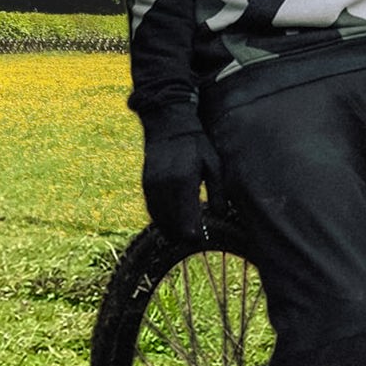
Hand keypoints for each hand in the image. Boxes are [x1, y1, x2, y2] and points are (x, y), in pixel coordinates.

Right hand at [139, 105, 217, 242]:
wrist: (169, 124)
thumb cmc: (196, 144)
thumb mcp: (213, 165)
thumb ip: (217, 191)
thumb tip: (220, 215)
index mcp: (184, 182)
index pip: (186, 219)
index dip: (192, 234)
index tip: (200, 241)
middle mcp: (164, 186)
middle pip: (171, 223)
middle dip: (181, 235)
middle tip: (193, 239)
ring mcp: (152, 185)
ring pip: (158, 218)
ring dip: (169, 228)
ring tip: (182, 235)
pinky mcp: (145, 184)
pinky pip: (151, 208)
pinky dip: (160, 218)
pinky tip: (170, 221)